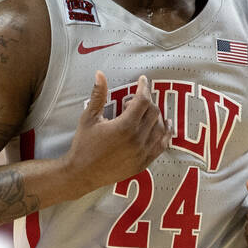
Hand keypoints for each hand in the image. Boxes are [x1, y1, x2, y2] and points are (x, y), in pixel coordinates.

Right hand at [63, 71, 170, 192]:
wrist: (82, 173)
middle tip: (135, 100)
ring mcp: (142, 153)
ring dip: (157, 116)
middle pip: (153, 112)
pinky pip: (162, 146)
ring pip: (160, 128)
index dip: (144, 88)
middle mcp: (137, 140)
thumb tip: (100, 74)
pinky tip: (164, 127)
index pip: (143, 101)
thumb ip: (98, 95)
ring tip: (147, 111)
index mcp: (125, 126)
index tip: (142, 80)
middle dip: (147, 101)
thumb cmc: (84, 144)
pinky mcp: (143, 163)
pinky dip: (165, 134)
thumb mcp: (89, 117)